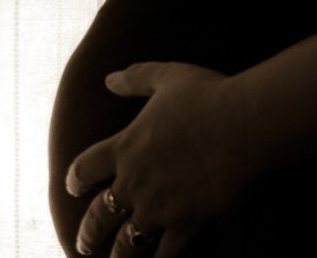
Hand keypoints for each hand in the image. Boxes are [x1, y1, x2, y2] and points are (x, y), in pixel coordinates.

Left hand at [65, 62, 253, 257]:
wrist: (244, 124)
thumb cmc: (208, 97)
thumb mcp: (166, 76)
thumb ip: (135, 78)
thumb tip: (108, 79)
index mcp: (125, 147)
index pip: (85, 168)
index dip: (75, 180)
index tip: (73, 189)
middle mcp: (134, 183)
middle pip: (100, 215)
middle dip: (88, 233)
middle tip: (82, 245)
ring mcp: (159, 208)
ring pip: (127, 243)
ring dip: (118, 256)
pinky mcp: (187, 226)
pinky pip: (165, 257)